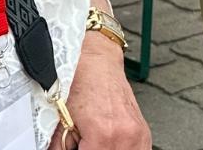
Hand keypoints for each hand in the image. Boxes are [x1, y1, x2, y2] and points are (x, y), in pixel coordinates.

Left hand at [49, 31, 149, 149]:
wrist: (97, 62)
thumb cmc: (80, 83)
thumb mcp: (60, 121)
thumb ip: (59, 147)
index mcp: (104, 134)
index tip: (75, 148)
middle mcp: (127, 135)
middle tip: (83, 144)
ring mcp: (139, 134)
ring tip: (94, 143)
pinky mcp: (144, 132)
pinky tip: (109, 146)